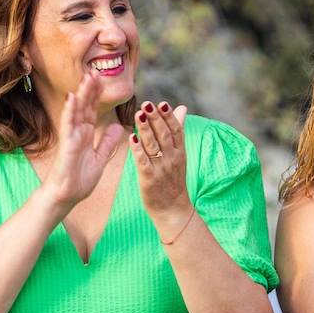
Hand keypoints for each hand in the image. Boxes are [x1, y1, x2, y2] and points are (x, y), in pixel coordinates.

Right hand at [45, 72, 124, 207]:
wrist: (66, 197)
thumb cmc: (79, 180)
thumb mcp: (100, 158)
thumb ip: (107, 143)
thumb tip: (119, 127)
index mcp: (86, 135)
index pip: (92, 110)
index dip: (97, 95)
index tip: (102, 79)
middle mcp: (77, 132)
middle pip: (85, 106)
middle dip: (90, 89)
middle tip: (96, 70)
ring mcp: (71, 137)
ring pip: (77, 111)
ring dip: (82, 94)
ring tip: (87, 77)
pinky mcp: (66, 145)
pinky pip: (68, 125)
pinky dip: (70, 111)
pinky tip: (73, 98)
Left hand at [132, 100, 190, 215]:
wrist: (173, 209)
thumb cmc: (173, 179)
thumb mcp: (179, 154)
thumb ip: (178, 130)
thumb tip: (181, 107)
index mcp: (179, 151)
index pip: (175, 130)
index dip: (168, 116)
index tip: (161, 103)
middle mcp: (172, 158)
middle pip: (164, 135)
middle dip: (155, 119)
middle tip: (147, 104)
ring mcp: (161, 169)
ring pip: (153, 145)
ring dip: (145, 129)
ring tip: (138, 115)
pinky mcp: (149, 179)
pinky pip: (143, 162)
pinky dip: (138, 150)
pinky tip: (132, 138)